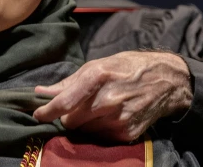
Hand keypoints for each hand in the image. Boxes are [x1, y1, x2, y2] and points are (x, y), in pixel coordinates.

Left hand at [33, 51, 191, 141]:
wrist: (165, 81)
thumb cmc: (126, 67)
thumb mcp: (96, 65)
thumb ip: (67, 82)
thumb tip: (40, 92)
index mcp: (97, 77)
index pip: (65, 102)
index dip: (47, 111)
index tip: (37, 115)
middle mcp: (107, 100)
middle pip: (70, 121)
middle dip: (68, 116)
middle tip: (76, 107)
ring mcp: (118, 119)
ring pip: (84, 131)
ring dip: (83, 123)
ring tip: (97, 109)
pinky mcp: (126, 133)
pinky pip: (99, 137)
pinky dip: (98, 129)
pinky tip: (109, 116)